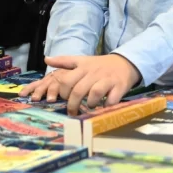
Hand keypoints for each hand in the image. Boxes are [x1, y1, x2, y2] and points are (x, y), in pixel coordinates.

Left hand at [19, 54, 141, 115]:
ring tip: (89, 108)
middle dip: (73, 104)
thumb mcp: (82, 60)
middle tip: (72, 112)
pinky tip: (103, 108)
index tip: (64, 99)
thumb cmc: (100, 65)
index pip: (67, 80)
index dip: (62, 92)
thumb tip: (46, 59)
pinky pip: (111, 99)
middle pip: (78, 90)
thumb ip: (64, 61)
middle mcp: (94, 73)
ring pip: (94, 93)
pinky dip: (106, 106)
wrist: (125, 63)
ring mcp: (107, 80)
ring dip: (89, 104)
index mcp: (83, 67)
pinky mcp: (119, 86)